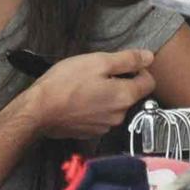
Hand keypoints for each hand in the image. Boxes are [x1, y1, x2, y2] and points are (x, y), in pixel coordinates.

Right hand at [25, 49, 155, 139]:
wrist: (39, 111)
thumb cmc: (66, 83)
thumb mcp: (98, 62)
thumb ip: (127, 60)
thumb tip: (149, 57)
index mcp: (125, 97)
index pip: (149, 82)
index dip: (139, 69)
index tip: (121, 63)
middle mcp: (120, 115)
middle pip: (131, 94)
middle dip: (120, 81)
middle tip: (97, 72)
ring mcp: (105, 127)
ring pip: (115, 105)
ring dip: (107, 95)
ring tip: (85, 85)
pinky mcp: (90, 133)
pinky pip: (101, 116)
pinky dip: (95, 107)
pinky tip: (79, 99)